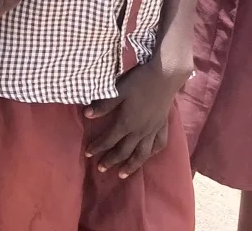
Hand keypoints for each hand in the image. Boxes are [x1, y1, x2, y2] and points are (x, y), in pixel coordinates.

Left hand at [83, 59, 185, 176]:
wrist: (164, 76)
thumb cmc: (138, 81)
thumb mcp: (117, 90)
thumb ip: (103, 105)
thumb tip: (86, 115)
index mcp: (127, 123)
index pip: (109, 140)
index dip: (98, 147)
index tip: (88, 154)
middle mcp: (141, 131)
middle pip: (124, 151)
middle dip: (111, 161)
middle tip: (101, 169)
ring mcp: (153, 130)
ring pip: (142, 154)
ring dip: (131, 165)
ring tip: (122, 174)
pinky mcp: (163, 126)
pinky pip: (158, 145)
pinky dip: (152, 154)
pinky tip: (147, 156)